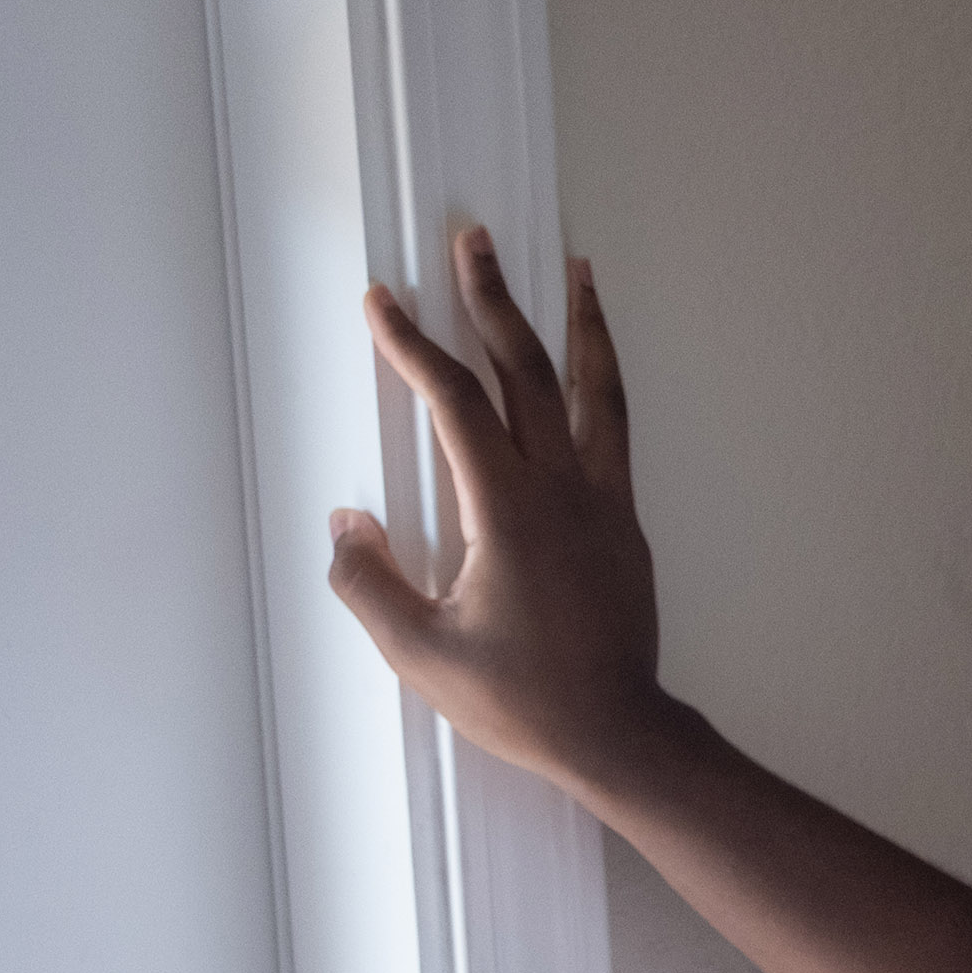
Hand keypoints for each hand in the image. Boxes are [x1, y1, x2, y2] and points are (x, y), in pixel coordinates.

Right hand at [327, 227, 677, 799]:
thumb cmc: (522, 700)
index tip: (383, 301)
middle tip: (473, 239)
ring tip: (576, 268)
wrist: (619, 733)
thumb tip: (346, 522)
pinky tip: (593, 370)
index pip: (454, 402)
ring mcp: (603, 501)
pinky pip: (614, 429)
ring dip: (577, 323)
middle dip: (493, 299)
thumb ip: (370, 582)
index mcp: (506, 509)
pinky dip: (603, 382)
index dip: (414, 344)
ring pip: (593, 389)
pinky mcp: (624, 523)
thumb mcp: (422, 654)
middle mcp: (563, 488)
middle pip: (526, 370)